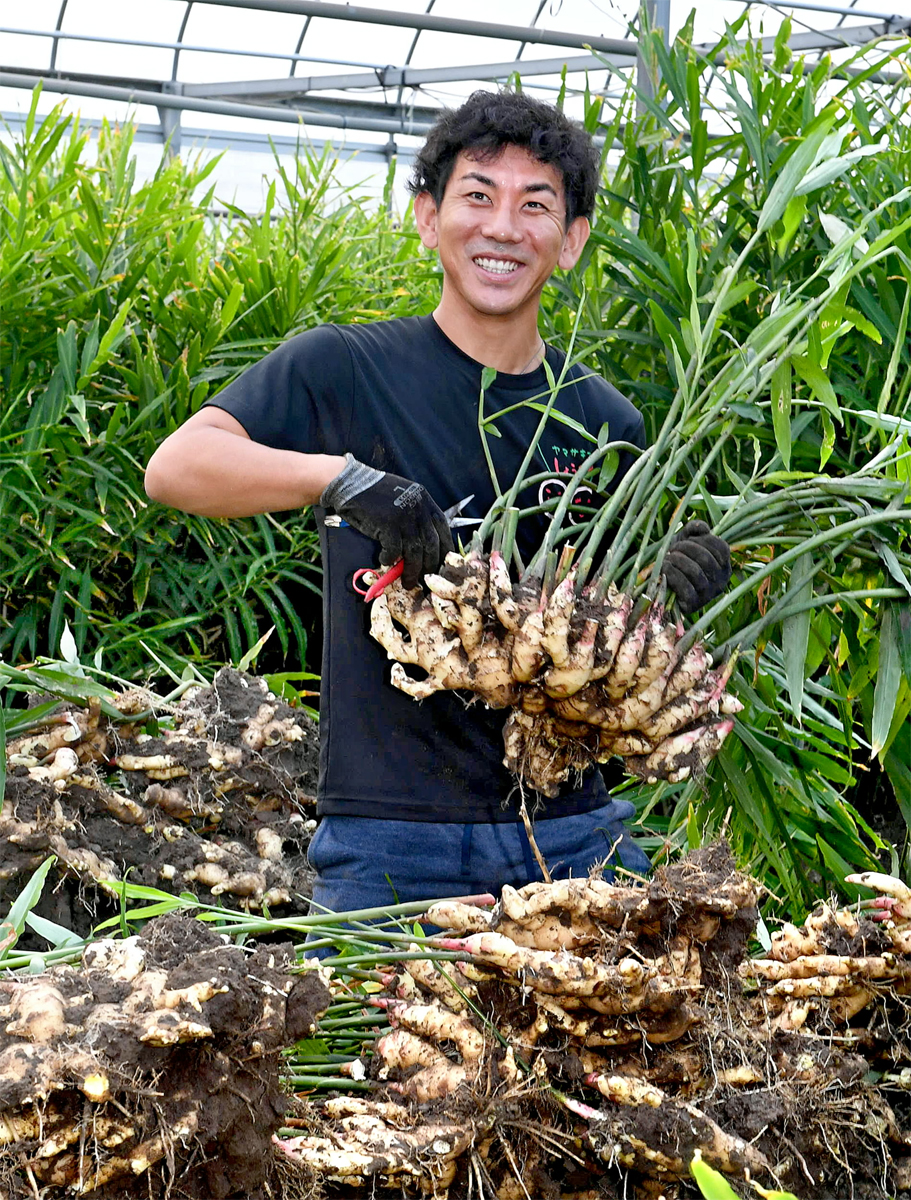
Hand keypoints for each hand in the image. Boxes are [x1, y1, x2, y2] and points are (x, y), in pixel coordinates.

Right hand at [321, 455, 453, 587]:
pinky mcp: (387, 525)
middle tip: (426, 579)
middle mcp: (418, 508)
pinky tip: (384, 560)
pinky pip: (393, 551)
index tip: (443, 562)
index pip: (443, 528)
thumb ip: (416, 515)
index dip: (445, 547)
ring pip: (415, 551)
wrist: (352, 483)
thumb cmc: (376, 494)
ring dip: (412, 570)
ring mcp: (404, 516)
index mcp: (425, 500)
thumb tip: (423, 545)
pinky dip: (390, 559)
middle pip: (431, 544)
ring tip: (408, 582)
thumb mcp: (404, 497)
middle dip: (430, 565)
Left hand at [662, 520, 730, 614]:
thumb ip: (694, 529)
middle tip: (673, 548)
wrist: (661, 583)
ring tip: (667, 558)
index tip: (687, 540)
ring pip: (695, 572)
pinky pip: (685, 588)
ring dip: (677, 560)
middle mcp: (721, 581)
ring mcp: (708, 595)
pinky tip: (664, 568)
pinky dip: (672, 574)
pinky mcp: (693, 605)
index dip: (703, 540)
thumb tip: (703, 528)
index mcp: (724, 565)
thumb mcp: (685, 540)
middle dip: (686, 548)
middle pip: (706, 559)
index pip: (721, 547)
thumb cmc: (677, 558)